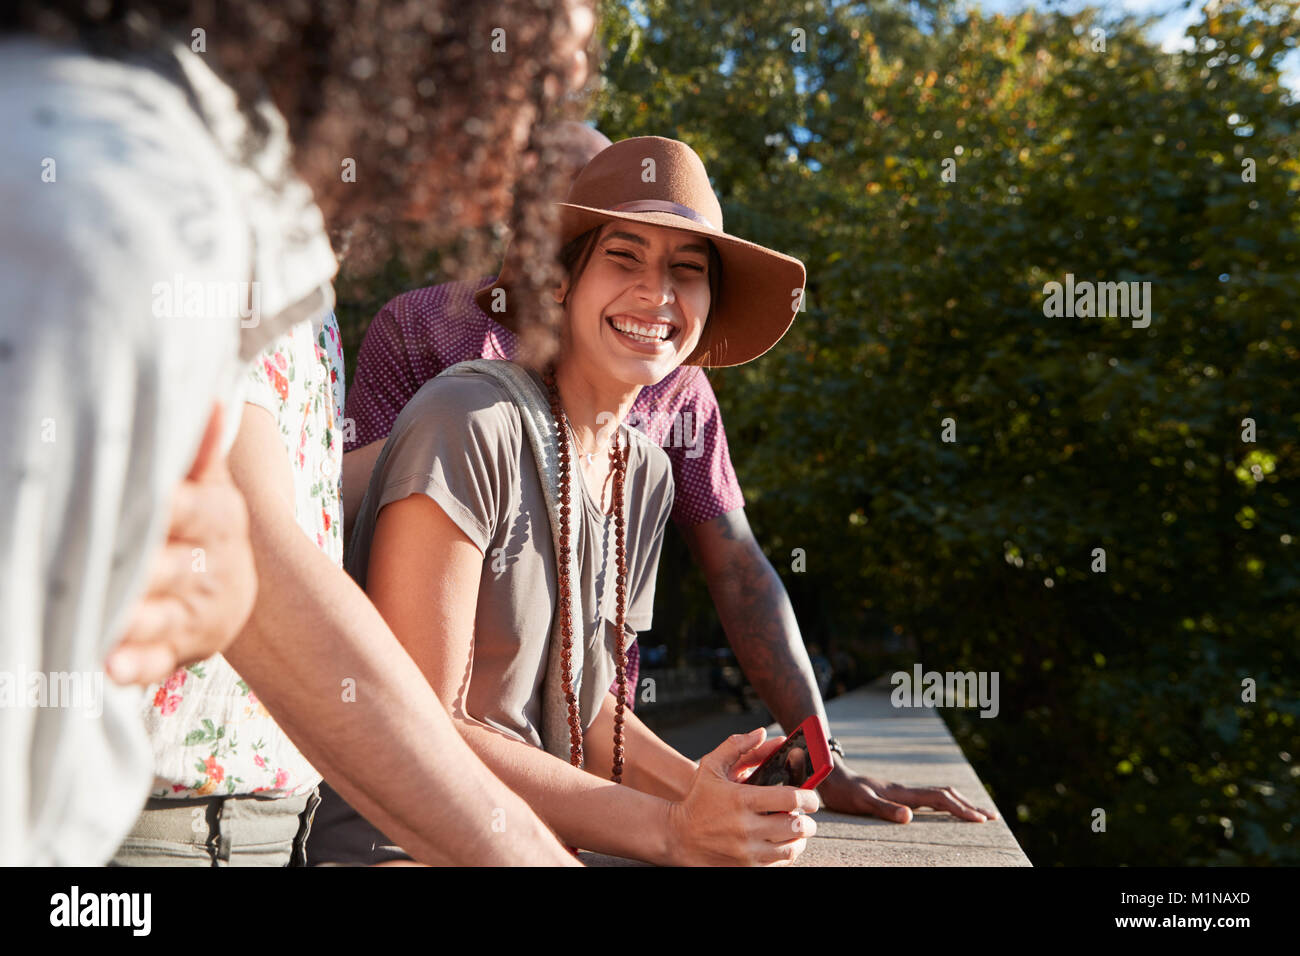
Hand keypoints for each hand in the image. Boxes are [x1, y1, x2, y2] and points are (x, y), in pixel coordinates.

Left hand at [104, 404, 256, 685]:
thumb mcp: (211, 487)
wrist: (232, 593)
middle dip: (136, 568)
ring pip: (159, 616)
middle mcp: (210, 570)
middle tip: (92, 559)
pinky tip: (108, 665)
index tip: (145, 501)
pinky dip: (132, 666)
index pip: (191, 511)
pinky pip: (154, 663)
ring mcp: (193, 615)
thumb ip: (201, 451)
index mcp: (218, 521)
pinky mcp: (175, 652)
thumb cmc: (206, 528)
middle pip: (169, 568)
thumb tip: (212, 402)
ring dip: (129, 618)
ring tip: (96, 615)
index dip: (165, 508)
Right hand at [666, 728, 819, 865]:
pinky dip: (786, 853)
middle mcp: (747, 828)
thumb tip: (762, 733)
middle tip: (805, 815)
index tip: (811, 797)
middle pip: (797, 825)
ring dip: (800, 838)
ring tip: (795, 829)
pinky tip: (782, 843)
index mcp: (743, 800)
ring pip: (791, 848)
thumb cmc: (697, 800)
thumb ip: (736, 746)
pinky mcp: (747, 867)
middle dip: (808, 820)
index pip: (791, 798)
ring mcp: (747, 851)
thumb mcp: (711, 767)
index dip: (809, 797)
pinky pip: (779, 863)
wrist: (677, 837)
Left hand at [819, 762, 997, 822]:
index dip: (961, 809)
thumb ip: (885, 809)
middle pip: (946, 794)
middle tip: (992, 817)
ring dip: (961, 803)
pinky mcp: (897, 794)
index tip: (981, 820)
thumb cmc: (844, 792)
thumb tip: (910, 818)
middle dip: (970, 806)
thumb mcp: (862, 803)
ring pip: (939, 794)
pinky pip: (928, 798)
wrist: (830, 774)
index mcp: (903, 793)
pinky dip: (946, 803)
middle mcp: (906, 790)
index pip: (940, 799)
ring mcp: (903, 791)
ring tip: (978, 814)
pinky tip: (948, 809)